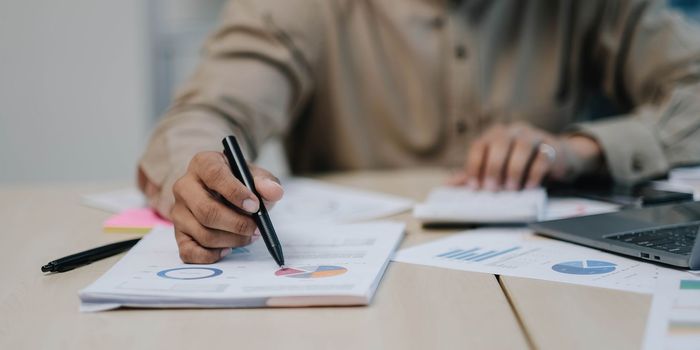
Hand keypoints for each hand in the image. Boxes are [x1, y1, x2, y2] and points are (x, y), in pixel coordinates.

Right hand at [170, 151, 283, 263]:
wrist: (220, 194)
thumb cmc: (238, 183)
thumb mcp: (254, 176)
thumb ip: (266, 182)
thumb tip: (274, 192)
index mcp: (203, 163)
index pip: (215, 175)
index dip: (236, 192)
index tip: (255, 205)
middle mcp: (184, 186)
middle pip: (207, 211)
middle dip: (237, 224)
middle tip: (257, 228)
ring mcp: (178, 211)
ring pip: (203, 233)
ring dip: (232, 240)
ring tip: (249, 236)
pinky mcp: (178, 233)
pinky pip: (190, 252)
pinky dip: (212, 255)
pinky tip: (228, 248)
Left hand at [449, 122, 602, 190]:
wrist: (556, 159)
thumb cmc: (520, 164)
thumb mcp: (496, 169)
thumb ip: (475, 175)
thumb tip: (448, 185)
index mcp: (495, 135)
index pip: (479, 145)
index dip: (474, 165)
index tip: (474, 187)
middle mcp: (513, 131)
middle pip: (499, 143)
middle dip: (493, 167)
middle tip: (492, 189)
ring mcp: (533, 136)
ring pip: (522, 146)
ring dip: (514, 169)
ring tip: (511, 189)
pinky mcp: (552, 146)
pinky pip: (543, 156)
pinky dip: (535, 173)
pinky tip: (529, 187)